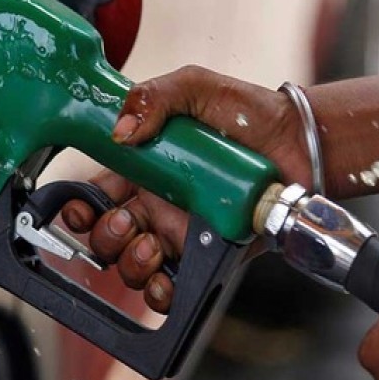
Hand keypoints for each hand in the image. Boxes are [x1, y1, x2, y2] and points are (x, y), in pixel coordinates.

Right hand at [62, 65, 308, 312]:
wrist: (298, 140)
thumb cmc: (247, 111)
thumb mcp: (193, 86)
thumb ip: (152, 97)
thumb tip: (120, 133)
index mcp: (143, 168)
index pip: (97, 193)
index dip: (80, 207)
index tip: (80, 209)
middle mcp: (156, 204)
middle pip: (108, 235)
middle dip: (105, 237)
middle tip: (126, 223)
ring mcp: (180, 232)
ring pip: (133, 264)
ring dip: (130, 264)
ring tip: (151, 246)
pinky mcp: (207, 255)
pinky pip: (173, 286)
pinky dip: (160, 293)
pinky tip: (164, 281)